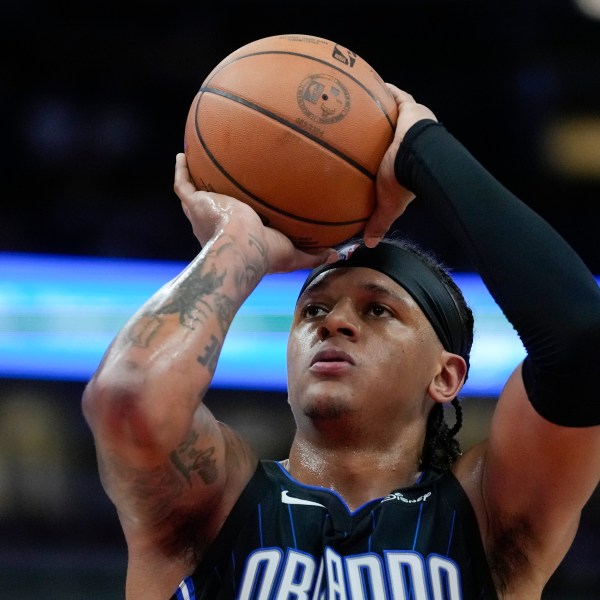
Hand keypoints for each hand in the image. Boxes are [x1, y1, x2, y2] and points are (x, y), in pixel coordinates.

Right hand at [173, 153, 335, 272]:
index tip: (246, 205)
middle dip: (216, 197)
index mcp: (236, 236)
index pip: (236, 223)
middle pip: (214, 207)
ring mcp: (203, 214)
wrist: (242, 249)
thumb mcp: (294, 254)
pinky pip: (182, 184)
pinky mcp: (195, 204)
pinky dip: (181, 170)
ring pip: (195, 195)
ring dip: (195, 180)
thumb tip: (337, 254)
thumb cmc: (265, 255)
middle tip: (223, 182)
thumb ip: (313, 253)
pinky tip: (183, 155)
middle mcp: (216, 225)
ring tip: (197, 163)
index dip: (240, 213)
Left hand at [363, 85, 437, 246]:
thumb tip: (369, 244)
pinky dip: (382, 90)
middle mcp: (408, 140)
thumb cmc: (404, 182)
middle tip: (361, 127)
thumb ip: (379, 222)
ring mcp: (409, 122)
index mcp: (405, 162)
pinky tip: (365, 83)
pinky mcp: (409, 107)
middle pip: (392, 132)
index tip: (367, 154)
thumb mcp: (388, 205)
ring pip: (393, 112)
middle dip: (379, 129)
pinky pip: (394, 95)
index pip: (393, 156)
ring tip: (359, 103)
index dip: (382, 154)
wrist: (417, 158)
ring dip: (379, 108)